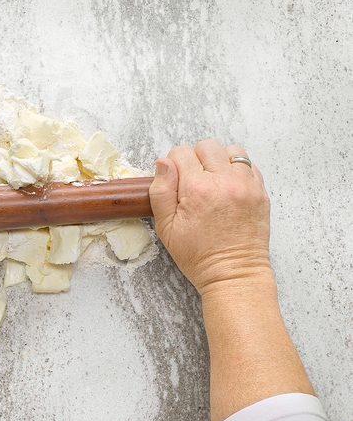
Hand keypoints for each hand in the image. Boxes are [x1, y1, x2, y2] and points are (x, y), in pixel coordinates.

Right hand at [149, 139, 271, 295]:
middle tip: (192, 182)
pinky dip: (237, 171)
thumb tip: (163, 163)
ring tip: (213, 182)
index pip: (181, 153)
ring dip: (219, 161)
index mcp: (197, 189)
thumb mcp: (166, 228)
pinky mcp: (260, 193)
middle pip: (207, 147)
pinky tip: (228, 188)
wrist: (234, 274)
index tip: (174, 181)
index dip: (173, 165)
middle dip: (195, 159)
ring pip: (231, 151)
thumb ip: (161, 191)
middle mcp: (224, 181)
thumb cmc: (198, 255)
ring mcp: (246, 185)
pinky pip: (249, 166)